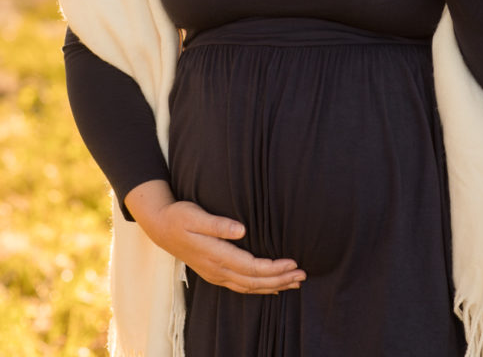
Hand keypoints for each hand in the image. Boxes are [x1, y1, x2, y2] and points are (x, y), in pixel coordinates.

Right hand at [125, 180, 305, 293]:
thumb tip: (242, 230)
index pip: (251, 267)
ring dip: (273, 286)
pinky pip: (241, 286)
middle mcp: (217, 269)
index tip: (293, 263)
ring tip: (294, 282)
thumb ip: (219, 224)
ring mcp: (215, 274)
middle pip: (254, 281)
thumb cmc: (180, 217)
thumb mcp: (196, 215)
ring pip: (249, 286)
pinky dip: (258, 288)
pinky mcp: (214, 273)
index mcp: (216, 255)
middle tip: (302, 275)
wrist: (160, 228)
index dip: (273, 268)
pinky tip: (271, 287)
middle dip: (280, 279)